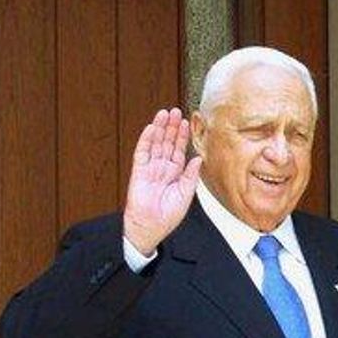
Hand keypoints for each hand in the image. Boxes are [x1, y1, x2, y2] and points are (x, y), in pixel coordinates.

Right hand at [123, 108, 201, 254]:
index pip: (178, 150)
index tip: (186, 122)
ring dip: (160, 128)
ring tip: (164, 113)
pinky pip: (142, 152)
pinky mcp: (138, 171)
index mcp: (175, 174)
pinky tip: (152, 128)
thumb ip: (191, 175)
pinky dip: (146, 140)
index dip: (182, 136)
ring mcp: (150, 168)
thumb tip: (199, 158)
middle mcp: (162, 168)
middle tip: (175, 111)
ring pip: (155, 143)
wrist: (151, 226)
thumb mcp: (186, 194)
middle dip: (171, 127)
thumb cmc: (168, 215)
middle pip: (167, 143)